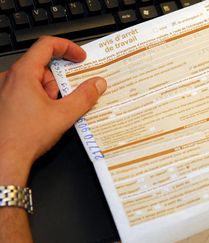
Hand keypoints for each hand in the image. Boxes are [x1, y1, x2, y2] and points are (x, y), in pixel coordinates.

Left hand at [0, 36, 106, 185]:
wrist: (3, 159)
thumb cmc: (24, 137)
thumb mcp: (64, 115)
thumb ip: (85, 96)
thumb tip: (97, 84)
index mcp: (23, 74)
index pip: (46, 45)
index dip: (67, 48)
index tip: (80, 57)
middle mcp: (9, 79)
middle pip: (42, 65)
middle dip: (60, 79)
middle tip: (71, 95)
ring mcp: (3, 91)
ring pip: (33, 80)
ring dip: (49, 91)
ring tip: (55, 112)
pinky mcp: (3, 103)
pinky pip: (24, 91)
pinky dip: (38, 99)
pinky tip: (44, 117)